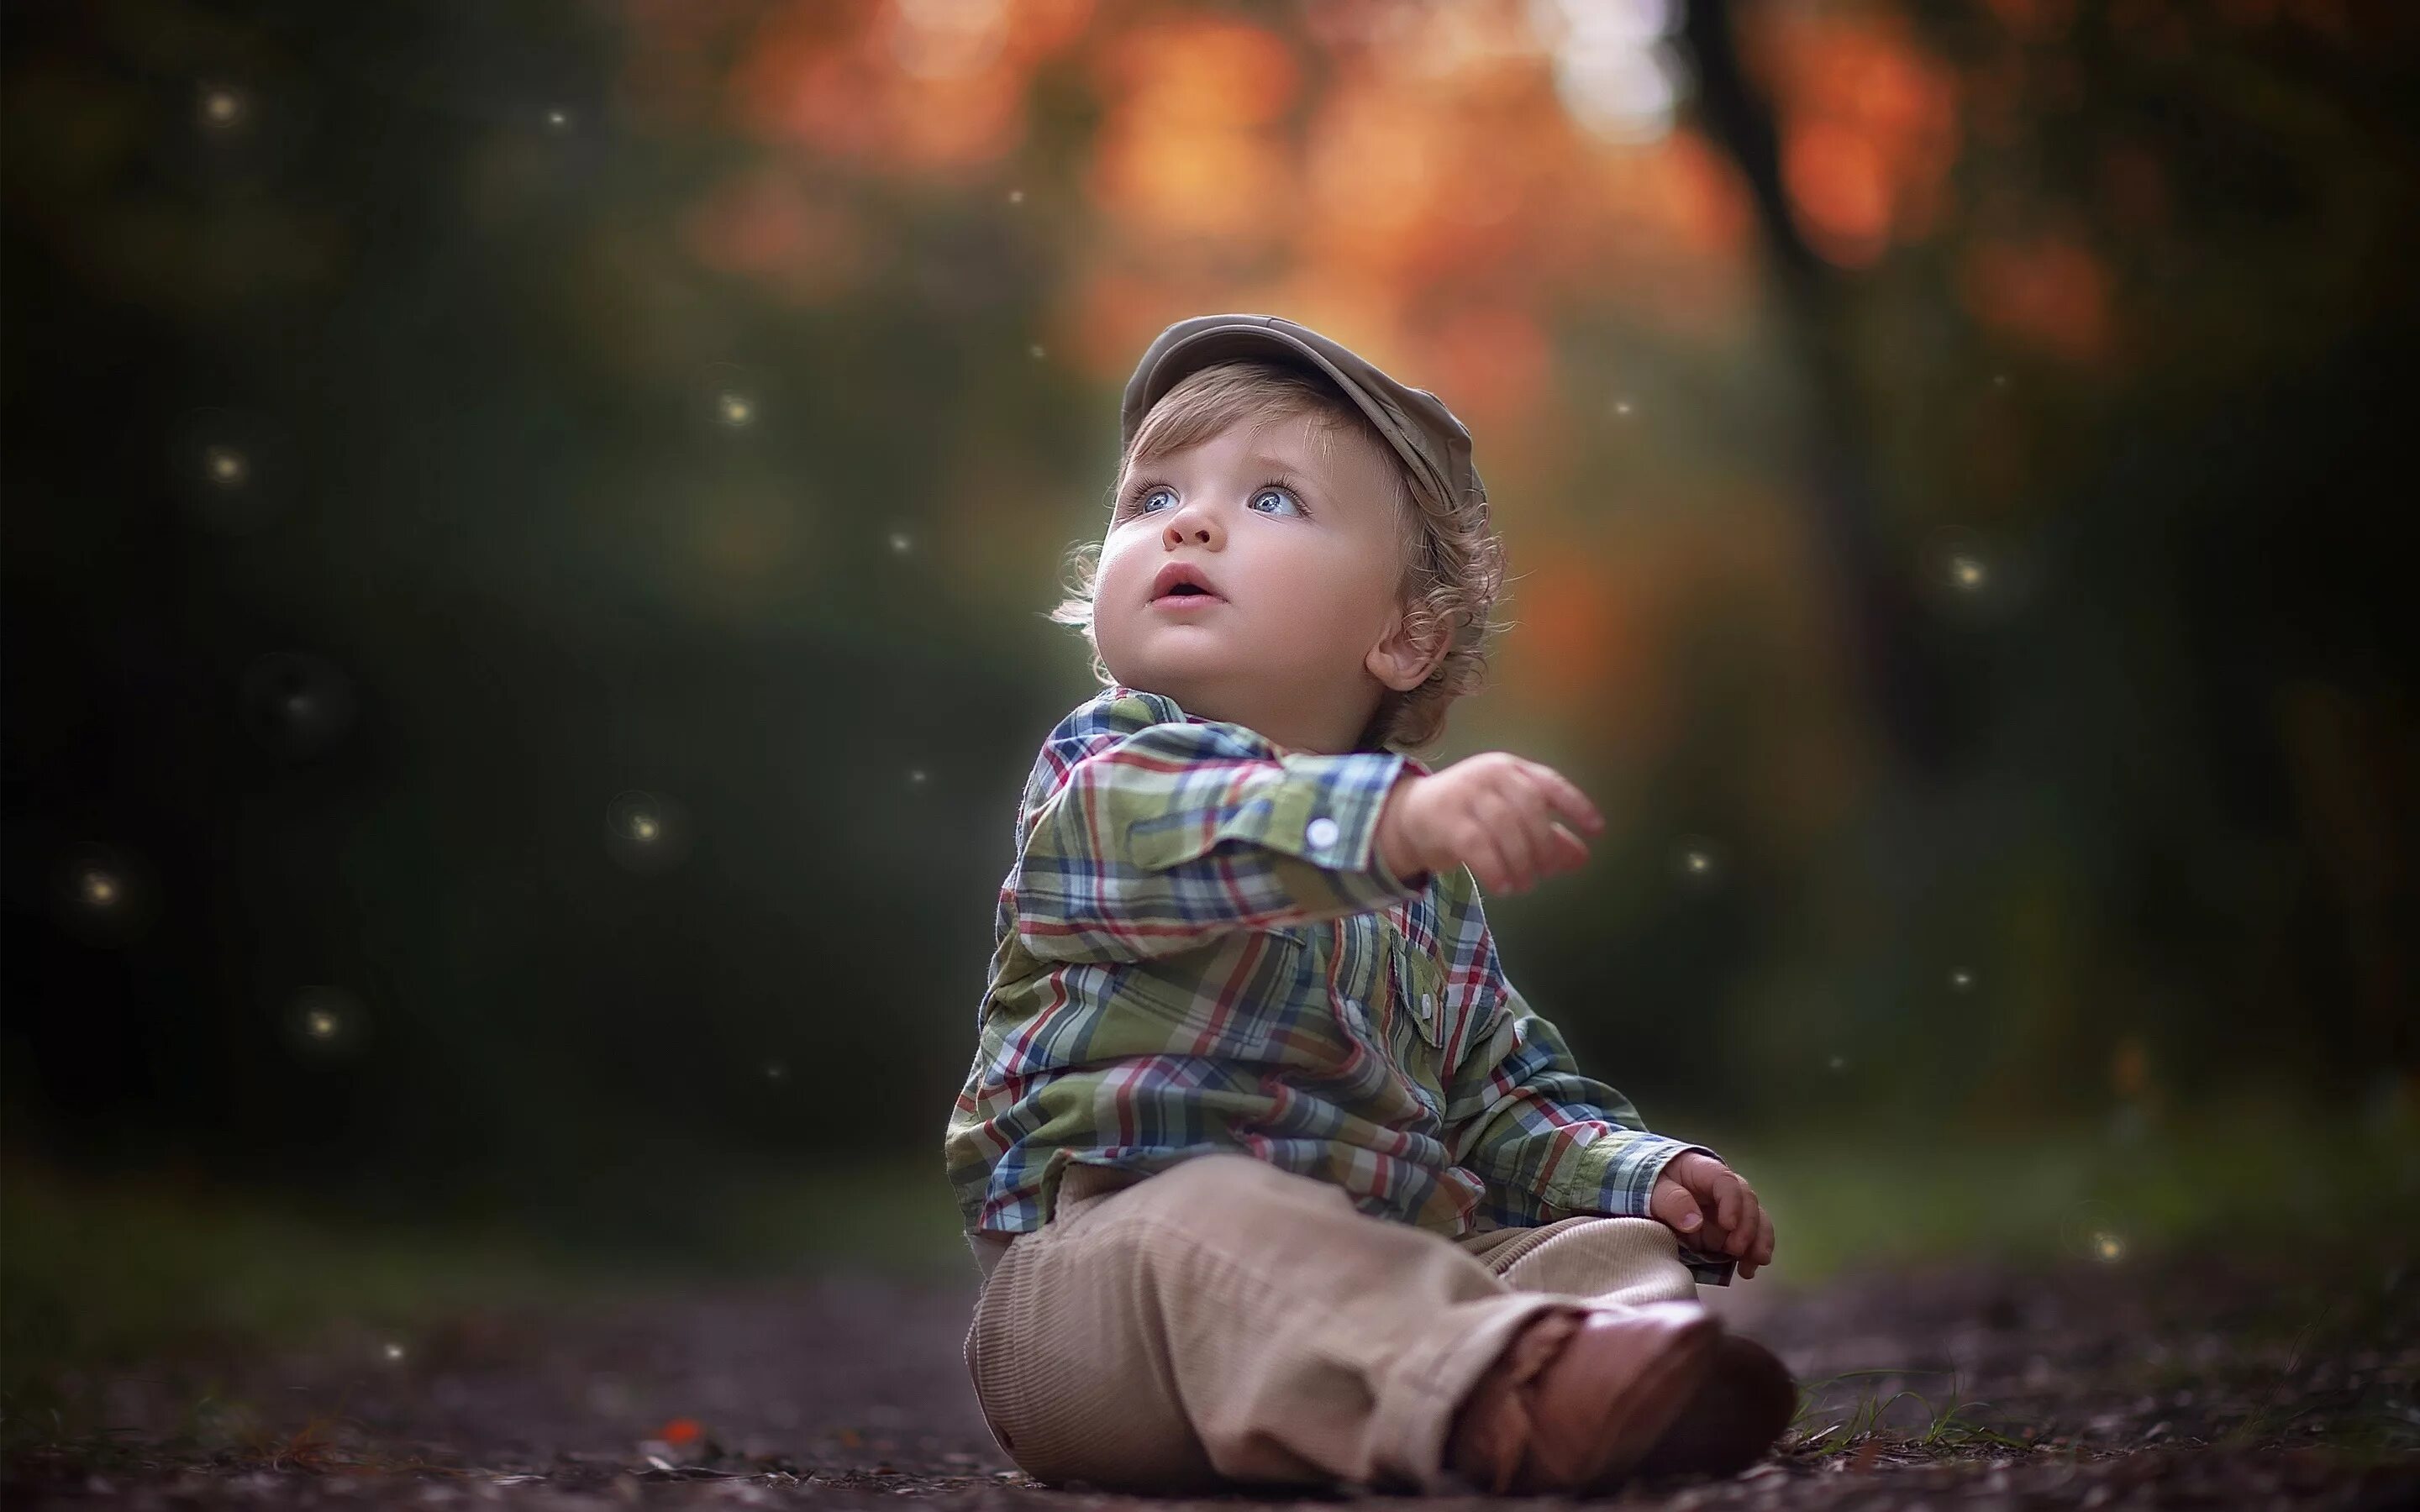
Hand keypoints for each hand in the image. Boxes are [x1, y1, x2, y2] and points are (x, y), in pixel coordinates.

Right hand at [1373, 753, 1604, 893]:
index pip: (1551, 784)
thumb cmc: (1469, 816)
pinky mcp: (1445, 818)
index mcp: (1511, 770)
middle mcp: (1491, 774)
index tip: (1597, 830)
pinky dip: (1495, 870)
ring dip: (1520, 863)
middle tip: (1544, 873)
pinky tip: (1503, 888)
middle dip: (1544, 845)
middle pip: (1530, 808)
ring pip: (1505, 828)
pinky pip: (1478, 846)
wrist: (1410, 816)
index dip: (1577, 806)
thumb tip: (1583, 857)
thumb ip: (1547, 837)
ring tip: (1523, 885)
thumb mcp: (1510, 821)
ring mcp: (1466, 793)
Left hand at [1649, 1151, 1775, 1279]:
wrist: (1642, 1193)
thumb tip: (1695, 1223)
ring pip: (1755, 1220)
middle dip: (1748, 1227)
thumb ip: (1671, 1201)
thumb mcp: (1651, 1190)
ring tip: (1752, 1265)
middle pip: (1748, 1201)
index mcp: (1703, 1171)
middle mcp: (1722, 1189)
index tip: (1728, 1225)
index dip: (1732, 1203)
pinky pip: (1747, 1239)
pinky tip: (1747, 1270)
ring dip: (1758, 1242)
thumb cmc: (1647, 1185)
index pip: (1726, 1182)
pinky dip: (1751, 1254)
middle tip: (1736, 1249)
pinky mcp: (1726, 1231)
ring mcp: (1727, 1210)